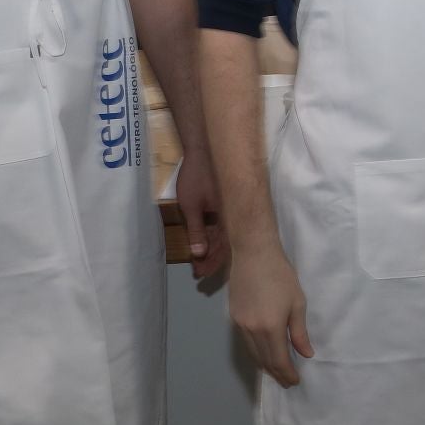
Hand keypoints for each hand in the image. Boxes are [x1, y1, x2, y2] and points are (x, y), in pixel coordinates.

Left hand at [175, 156, 228, 281]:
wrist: (204, 150)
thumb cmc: (196, 177)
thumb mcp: (191, 206)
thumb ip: (196, 231)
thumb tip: (199, 255)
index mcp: (228, 220)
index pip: (223, 249)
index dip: (211, 264)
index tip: (200, 274)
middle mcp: (232, 217)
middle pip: (226, 245)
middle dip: (212, 260)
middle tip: (199, 273)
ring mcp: (230, 210)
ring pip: (224, 236)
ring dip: (212, 249)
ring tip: (200, 260)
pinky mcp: (225, 203)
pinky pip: (222, 225)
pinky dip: (214, 236)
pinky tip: (206, 241)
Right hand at [228, 241, 312, 386]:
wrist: (253, 253)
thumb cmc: (281, 275)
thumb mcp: (297, 303)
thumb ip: (299, 332)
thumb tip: (305, 354)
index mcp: (270, 328)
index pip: (278, 360)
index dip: (287, 373)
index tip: (295, 381)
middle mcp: (252, 331)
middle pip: (264, 360)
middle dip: (276, 373)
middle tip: (287, 381)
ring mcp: (240, 325)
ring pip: (253, 353)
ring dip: (265, 365)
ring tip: (277, 371)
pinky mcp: (234, 317)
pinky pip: (246, 342)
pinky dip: (257, 352)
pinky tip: (264, 352)